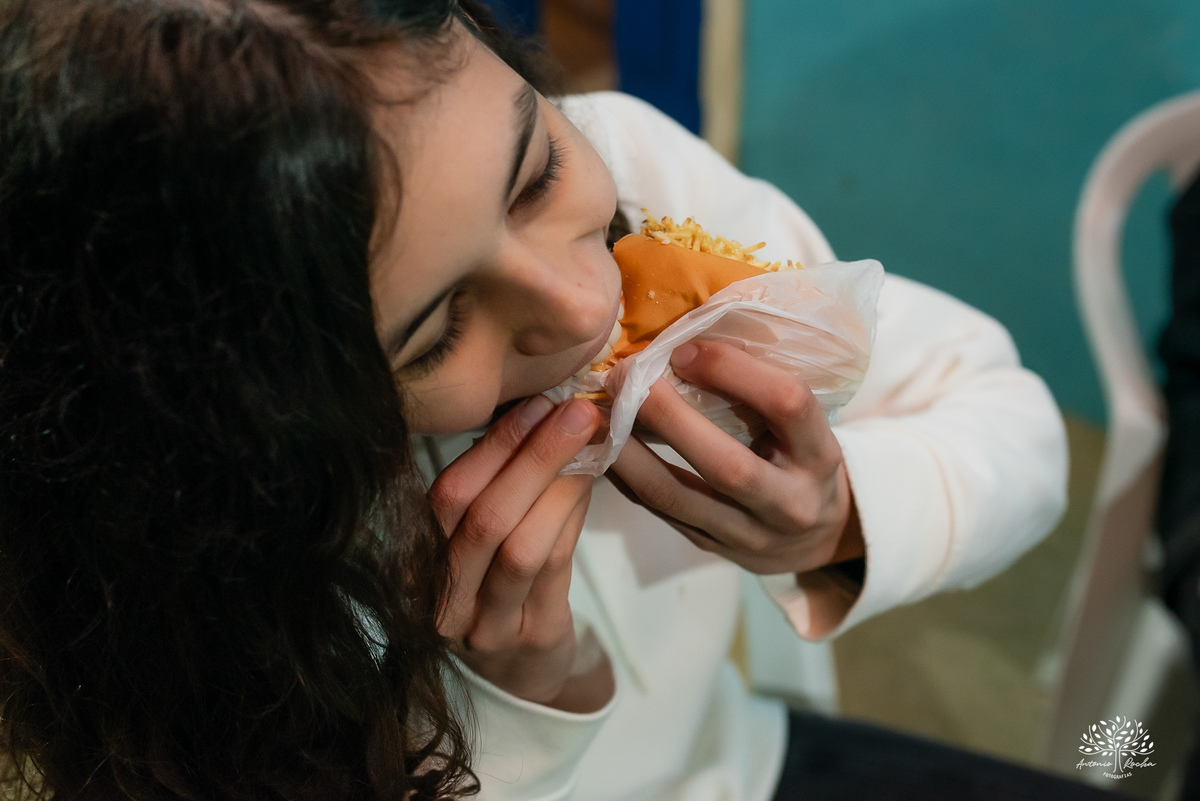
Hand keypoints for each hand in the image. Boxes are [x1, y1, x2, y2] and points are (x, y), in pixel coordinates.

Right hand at [429, 395, 607, 708]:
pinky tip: (592, 483)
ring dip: (561, 486)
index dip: (494, 447)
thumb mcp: (478, 541)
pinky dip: (575, 517)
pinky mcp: (533, 636)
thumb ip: (494, 486)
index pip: (446, 496)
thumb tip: (540, 411)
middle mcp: (441, 598)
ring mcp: (486, 625)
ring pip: (521, 547)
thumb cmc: (495, 588)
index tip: (536, 403)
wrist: (518, 673)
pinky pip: (556, 568)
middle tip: (576, 412)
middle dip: (533, 457)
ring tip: (591, 443)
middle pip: (483, 520)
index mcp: (418, 561)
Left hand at [609, 341, 862, 575]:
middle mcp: (790, 503)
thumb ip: (762, 392)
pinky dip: (626, 476)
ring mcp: (749, 534)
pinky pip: (659, 511)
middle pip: (726, 465)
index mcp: (821, 456)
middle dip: (668, 417)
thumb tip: (687, 339)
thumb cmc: (802, 460)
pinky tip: (606, 446)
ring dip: (630, 453)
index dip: (733, 370)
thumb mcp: (804, 427)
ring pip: (678, 496)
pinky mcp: (712, 548)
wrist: (816, 539)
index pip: (787, 403)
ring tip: (599, 415)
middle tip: (625, 377)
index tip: (685, 348)